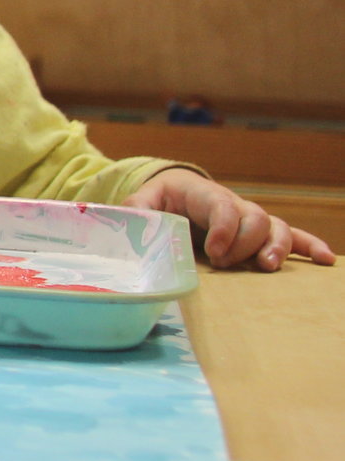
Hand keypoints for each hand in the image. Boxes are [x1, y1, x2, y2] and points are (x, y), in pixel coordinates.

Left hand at [125, 169, 334, 271]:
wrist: (173, 193)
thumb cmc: (157, 201)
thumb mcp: (141, 203)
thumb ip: (136, 211)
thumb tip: (134, 224)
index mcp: (203, 194)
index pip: (222, 206)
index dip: (224, 228)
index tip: (214, 252)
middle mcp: (233, 205)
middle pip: (253, 218)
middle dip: (244, 242)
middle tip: (222, 263)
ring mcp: (249, 219)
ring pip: (275, 226)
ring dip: (276, 247)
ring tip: (266, 267)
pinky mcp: (258, 234)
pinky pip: (290, 236)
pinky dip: (309, 246)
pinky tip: (326, 260)